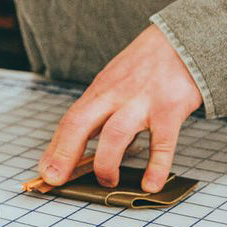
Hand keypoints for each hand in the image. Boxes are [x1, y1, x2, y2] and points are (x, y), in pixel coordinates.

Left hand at [38, 25, 201, 192]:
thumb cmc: (144, 66)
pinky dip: (156, 167)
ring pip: (115, 134)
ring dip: (107, 163)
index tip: (45, 172)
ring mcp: (142, 102)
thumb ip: (99, 112)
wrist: (181, 41)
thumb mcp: (114, 82)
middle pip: (81, 123)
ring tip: (107, 182)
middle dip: (65, 153)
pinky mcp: (170, 109)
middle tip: (55, 179)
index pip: (70, 120)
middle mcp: (116, 96)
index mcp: (100, 91)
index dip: (56, 148)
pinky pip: (162, 143)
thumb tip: (81, 146)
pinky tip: (150, 185)